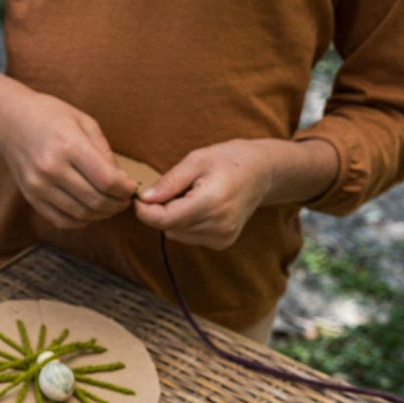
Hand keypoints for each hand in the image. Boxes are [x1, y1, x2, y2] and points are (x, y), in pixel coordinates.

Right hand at [0, 76, 136, 228]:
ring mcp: (39, 186)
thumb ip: (104, 152)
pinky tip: (89, 211)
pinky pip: (61, 220)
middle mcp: (51, 169)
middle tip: (124, 199)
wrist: (9, 121)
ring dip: (101, 214)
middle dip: (117, 204)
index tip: (131, 187)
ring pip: (80, 214)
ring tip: (109, 205)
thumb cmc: (50, 116)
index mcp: (68, 146)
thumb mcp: (84, 122)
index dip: (125, 189)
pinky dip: (81, 221)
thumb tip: (122, 181)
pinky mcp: (31, 197)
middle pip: (95, 200)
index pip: (107, 180)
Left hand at [133, 139, 275, 249]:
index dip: (145, 210)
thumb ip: (169, 182)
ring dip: (174, 217)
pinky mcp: (222, 243)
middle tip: (174, 189)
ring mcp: (222, 238)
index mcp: (212, 203)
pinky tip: (200, 207)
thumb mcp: (197, 160)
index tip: (140, 197)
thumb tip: (144, 199)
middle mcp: (219, 225)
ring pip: (176, 233)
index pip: (164, 219)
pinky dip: (186, 223)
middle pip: (168, 227)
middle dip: (161, 210)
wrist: (263, 172)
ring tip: (192, 196)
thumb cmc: (229, 160)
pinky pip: (188, 236)